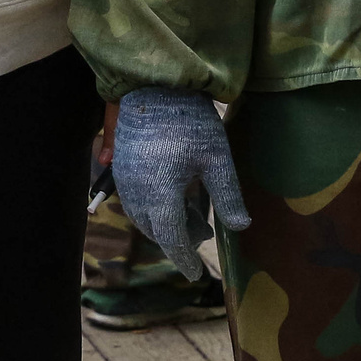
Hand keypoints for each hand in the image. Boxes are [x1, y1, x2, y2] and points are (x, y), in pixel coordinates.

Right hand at [110, 87, 249, 281]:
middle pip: (155, 230)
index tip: (196, 274)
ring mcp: (125, 179)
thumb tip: (241, 227)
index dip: (185, 259)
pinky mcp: (120, 166)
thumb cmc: (190, 121)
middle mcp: (137, 192)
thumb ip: (227, 195)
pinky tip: (173, 193)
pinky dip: (153, 207)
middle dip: (177, 239)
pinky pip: (134, 199)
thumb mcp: (216, 158)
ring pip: (142, 216)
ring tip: (191, 212)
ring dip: (164, 223)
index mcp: (160, 193)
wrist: (154, 86)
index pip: (172, 239)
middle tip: (203, 232)